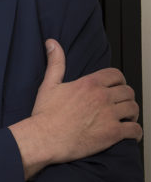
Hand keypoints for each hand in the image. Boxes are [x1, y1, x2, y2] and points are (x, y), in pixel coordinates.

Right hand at [10, 39, 141, 178]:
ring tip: (126, 118)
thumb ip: (56, 62)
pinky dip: (136, 132)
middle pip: (128, 91)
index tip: (115, 87)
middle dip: (126, 97)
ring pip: (133, 109)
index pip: (116, 75)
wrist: (46, 137)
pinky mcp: (112, 134)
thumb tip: (52, 44)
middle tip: (120, 103)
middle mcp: (102, 97)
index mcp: (89, 84)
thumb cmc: (46, 113)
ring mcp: (109, 115)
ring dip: (132, 113)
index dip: (118, 80)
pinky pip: (135, 130)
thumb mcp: (49, 84)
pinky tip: (130, 133)